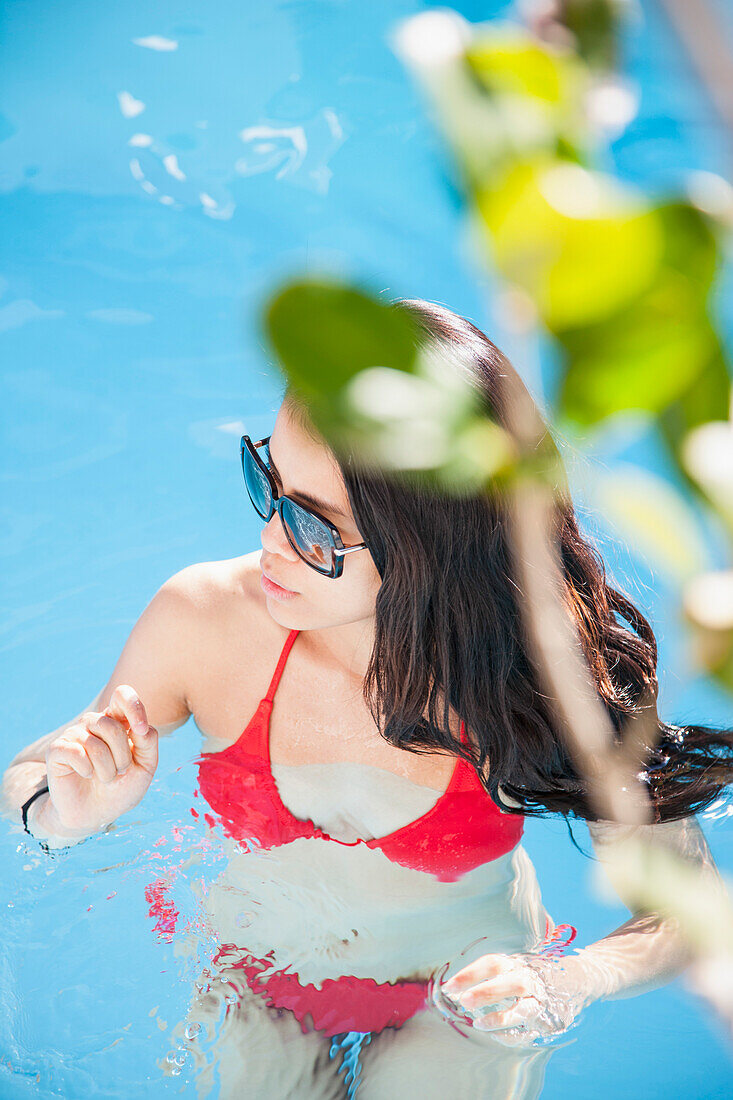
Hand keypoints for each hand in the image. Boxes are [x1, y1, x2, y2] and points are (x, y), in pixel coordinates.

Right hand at [43, 685, 157, 834]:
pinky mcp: (57, 750)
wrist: (96, 813)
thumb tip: (140, 727)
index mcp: (117, 720)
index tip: (140, 731)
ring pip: (95, 743)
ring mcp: (74, 734)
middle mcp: (95, 722)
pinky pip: (75, 753)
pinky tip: (87, 775)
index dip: (133, 707)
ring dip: (107, 769)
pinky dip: (87, 770)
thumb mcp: (146, 766)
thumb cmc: (122, 786)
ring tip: (105, 777)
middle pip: (112, 726)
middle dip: (122, 756)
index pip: (122, 695)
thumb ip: (149, 742)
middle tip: (120, 771)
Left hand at [441, 951, 586, 1045]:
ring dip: (499, 1018)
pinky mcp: (548, 1019)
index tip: (450, 987)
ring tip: (478, 1024)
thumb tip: (452, 988)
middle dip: (485, 992)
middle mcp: (529, 979)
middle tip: (463, 1002)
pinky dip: (510, 1035)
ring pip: (522, 1010)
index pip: (492, 963)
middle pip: (509, 983)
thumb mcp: (511, 966)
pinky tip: (495, 1035)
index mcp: (516, 962)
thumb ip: (487, 975)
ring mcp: (540, 1000)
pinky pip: (528, 1031)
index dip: (470, 974)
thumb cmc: (531, 973)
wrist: (575, 980)